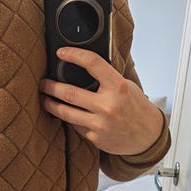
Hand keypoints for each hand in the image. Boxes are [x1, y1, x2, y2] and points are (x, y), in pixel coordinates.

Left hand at [39, 47, 163, 154]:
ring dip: (50, 104)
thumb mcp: (126, 86)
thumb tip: (82, 65)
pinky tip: (63, 112)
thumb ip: (106, 78)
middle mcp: (108, 106)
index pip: (92, 63)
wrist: (148, 137)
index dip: (74, 54)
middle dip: (50, 86)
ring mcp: (100, 124)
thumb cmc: (136, 108)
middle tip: (43, 82)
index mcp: (118, 87)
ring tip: (44, 98)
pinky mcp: (95, 138)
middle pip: (69, 93)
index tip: (62, 52)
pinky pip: (74, 125)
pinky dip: (67, 118)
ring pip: (65, 112)